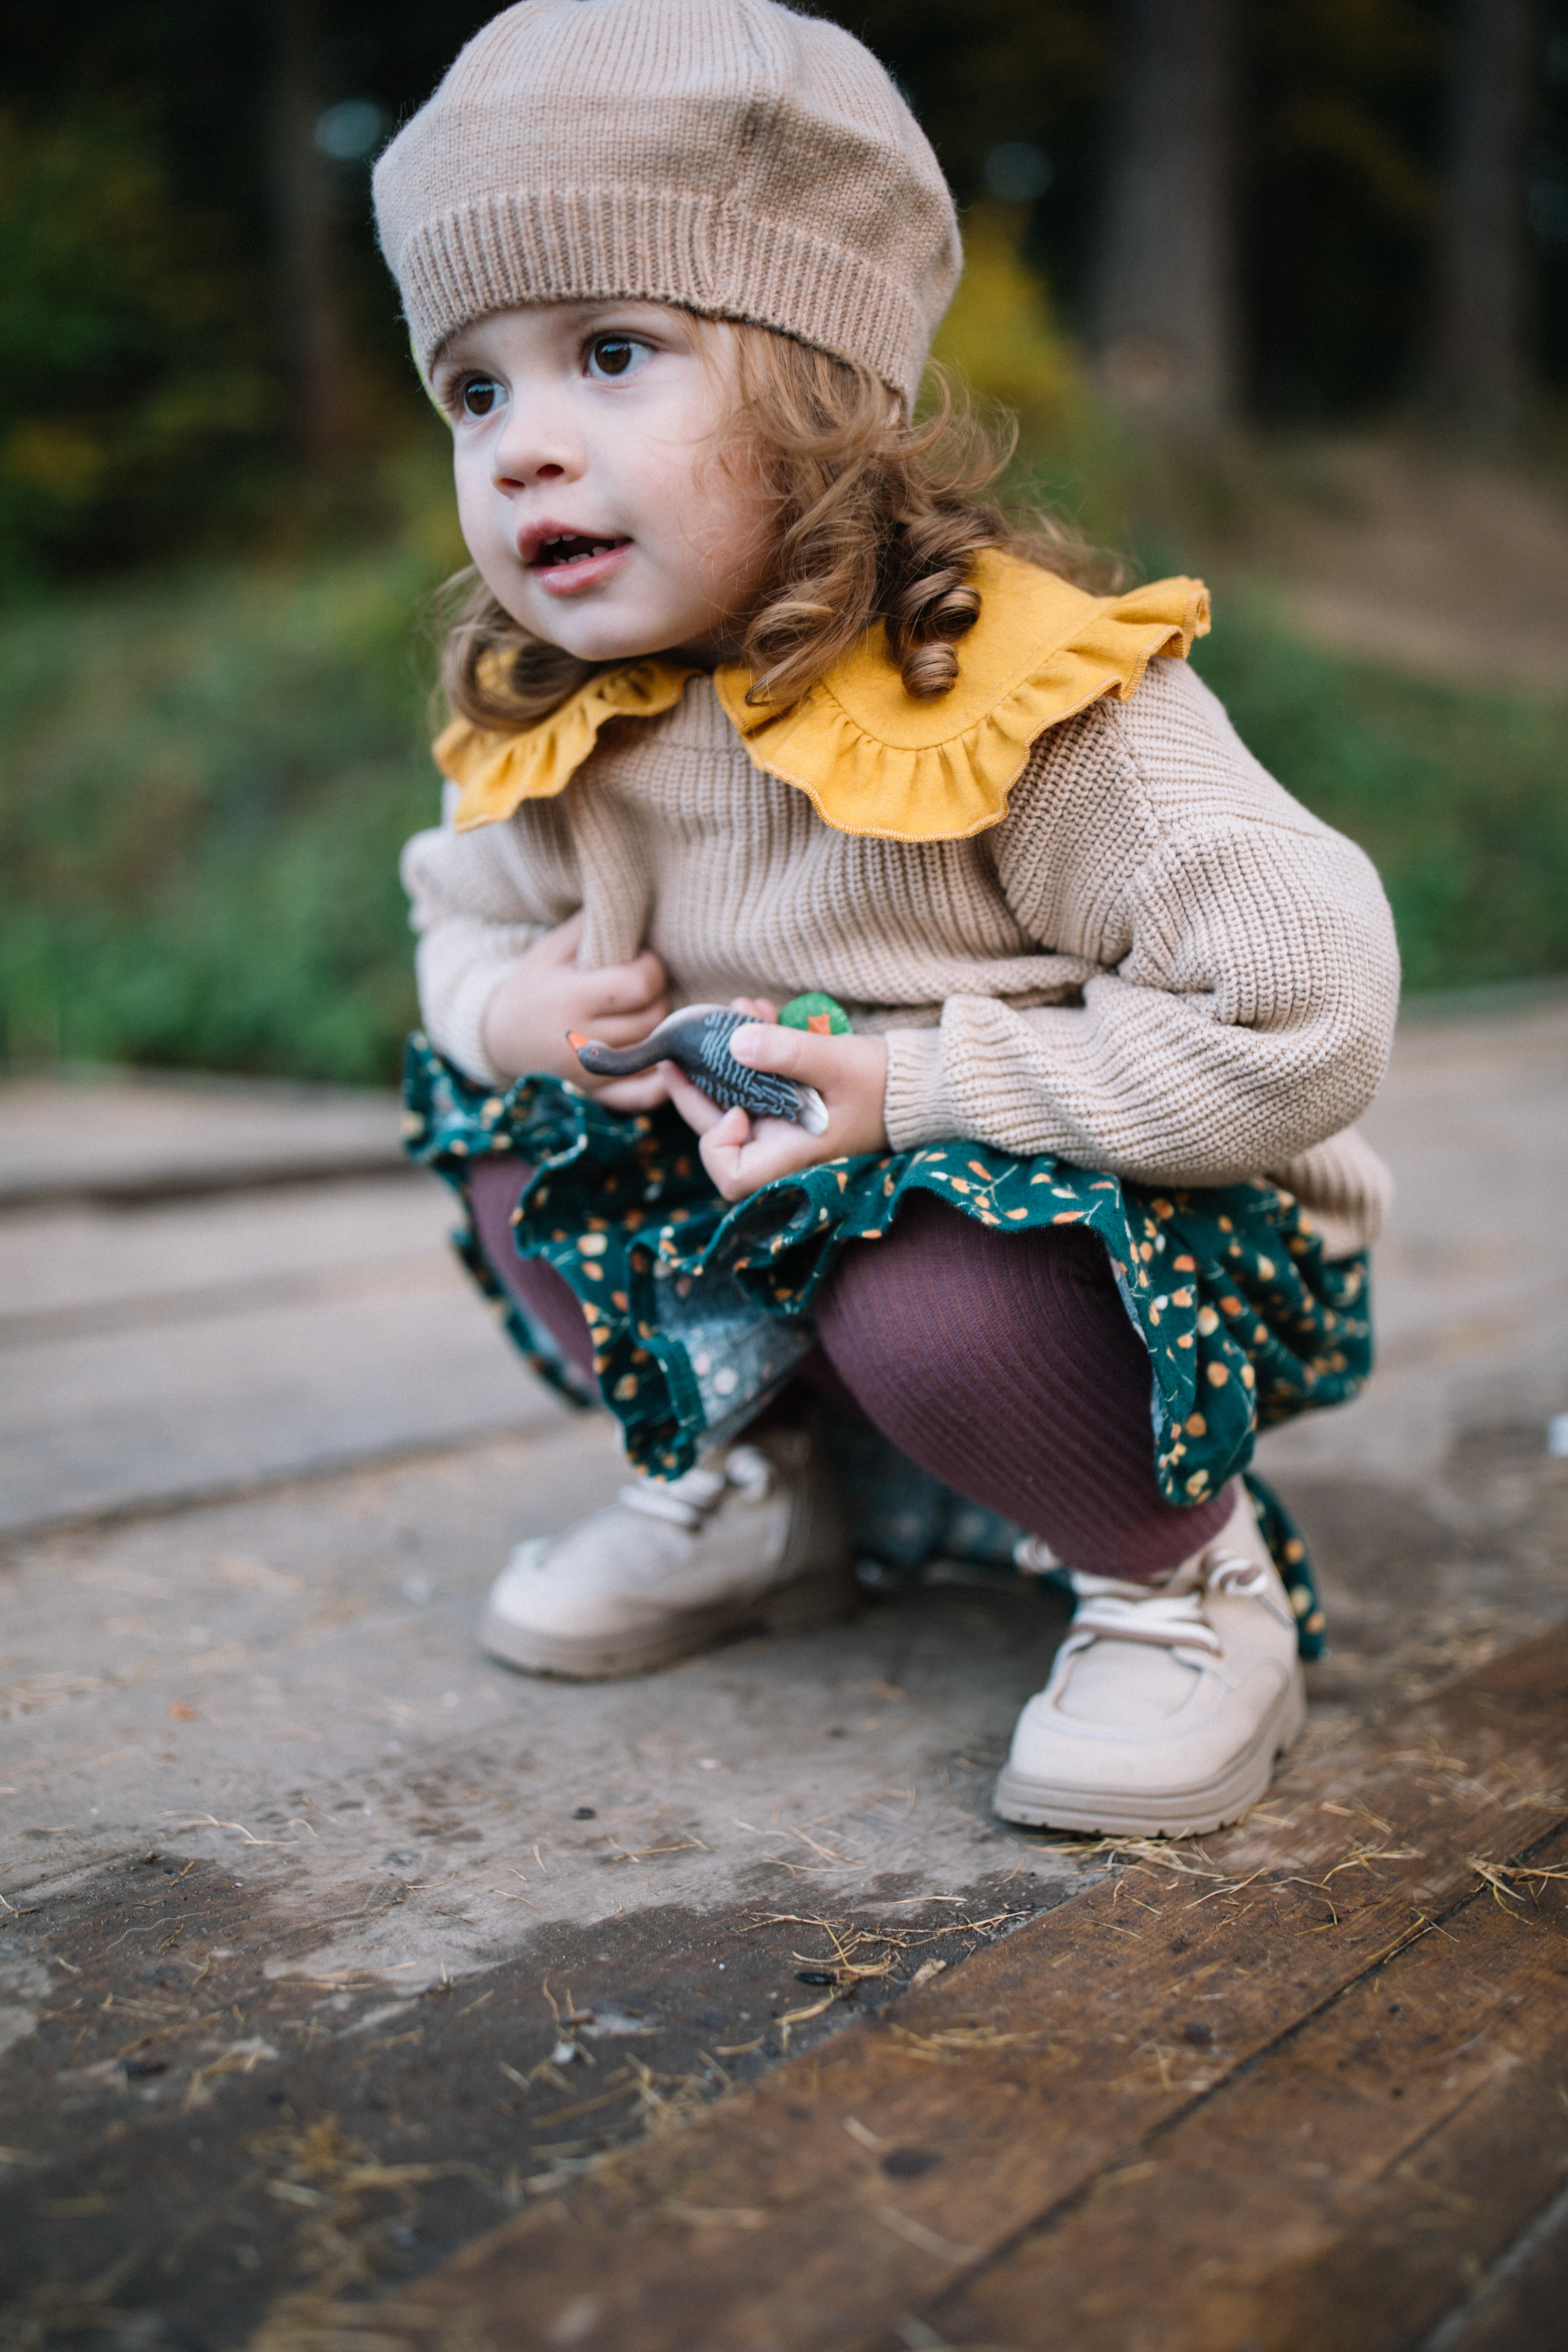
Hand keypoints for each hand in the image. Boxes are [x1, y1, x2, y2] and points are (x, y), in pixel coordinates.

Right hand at [480, 911, 671, 1109]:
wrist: (499, 1037)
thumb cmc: (532, 984)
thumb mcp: (551, 948)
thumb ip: (590, 927)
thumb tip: (630, 899)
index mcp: (571, 999)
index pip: (637, 986)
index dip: (652, 969)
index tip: (643, 960)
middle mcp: (582, 1041)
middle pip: (652, 1019)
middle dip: (659, 997)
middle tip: (648, 986)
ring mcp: (591, 1074)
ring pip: (654, 1054)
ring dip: (663, 1031)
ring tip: (650, 1011)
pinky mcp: (597, 1096)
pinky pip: (643, 1096)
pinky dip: (662, 1080)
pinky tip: (665, 1058)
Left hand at [665, 1015, 888, 1200]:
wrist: (921, 1083)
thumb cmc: (885, 1083)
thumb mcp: (837, 1063)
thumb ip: (788, 1053)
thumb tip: (735, 1041)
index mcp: (793, 1154)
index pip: (731, 1175)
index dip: (716, 1143)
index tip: (733, 1106)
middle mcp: (781, 1145)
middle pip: (717, 1129)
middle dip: (701, 1080)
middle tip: (689, 1040)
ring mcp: (783, 1125)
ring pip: (733, 1096)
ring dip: (728, 1053)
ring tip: (741, 1008)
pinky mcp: (789, 1102)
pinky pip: (754, 1080)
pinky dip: (751, 1049)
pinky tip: (760, 1011)